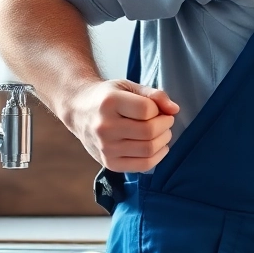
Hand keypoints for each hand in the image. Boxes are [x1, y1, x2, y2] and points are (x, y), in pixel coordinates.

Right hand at [64, 79, 178, 172]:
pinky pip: (142, 166)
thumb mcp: (128, 86)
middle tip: (165, 120)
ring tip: (162, 132)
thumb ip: (154, 95)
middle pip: (149, 132)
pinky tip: (157, 147)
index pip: (147, 110)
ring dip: (163, 141)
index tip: (158, 108)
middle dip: (165, 126)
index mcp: (109, 103)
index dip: (159, 109)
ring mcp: (105, 148)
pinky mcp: (109, 163)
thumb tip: (175, 110)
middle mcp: (104, 127)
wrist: (78, 110)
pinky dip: (157, 157)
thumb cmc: (107, 96)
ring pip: (148, 150)